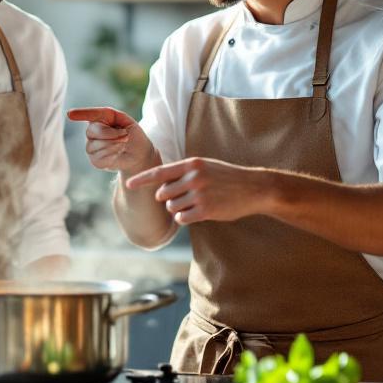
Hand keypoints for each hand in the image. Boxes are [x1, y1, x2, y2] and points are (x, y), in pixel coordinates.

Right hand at [67, 107, 158, 175]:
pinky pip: (99, 157)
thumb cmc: (132, 135)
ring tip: (124, 144)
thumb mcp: (125, 119)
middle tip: (125, 136)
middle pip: (92, 131)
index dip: (80, 114)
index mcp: (99, 120)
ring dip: (114, 145)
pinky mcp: (95, 161)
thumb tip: (90, 120)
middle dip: (111, 133)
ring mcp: (91, 148)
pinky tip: (119, 153)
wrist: (140, 154)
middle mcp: (91, 133)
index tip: (70, 114)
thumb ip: (109, 114)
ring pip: (96, 145)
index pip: (88, 115)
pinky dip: (112, 155)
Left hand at [124, 157, 268, 224]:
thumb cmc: (226, 177)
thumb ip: (183, 172)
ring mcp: (199, 194)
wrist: (254, 188)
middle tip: (186, 197)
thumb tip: (159, 187)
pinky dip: (185, 218)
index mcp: (191, 164)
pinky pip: (182, 218)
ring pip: (172, 207)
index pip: (159, 172)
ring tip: (195, 204)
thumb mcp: (205, 166)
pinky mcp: (206, 210)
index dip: (141, 179)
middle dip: (169, 199)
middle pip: (163, 194)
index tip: (128, 184)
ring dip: (178, 209)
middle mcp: (193, 177)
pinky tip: (197, 213)